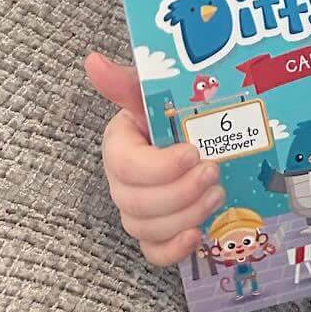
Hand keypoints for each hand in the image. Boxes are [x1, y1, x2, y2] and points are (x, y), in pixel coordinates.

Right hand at [85, 52, 223, 265]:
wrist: (195, 133)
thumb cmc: (172, 112)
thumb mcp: (156, 94)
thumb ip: (127, 82)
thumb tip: (93, 59)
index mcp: (120, 145)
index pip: (125, 165)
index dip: (159, 166)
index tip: (193, 152)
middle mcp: (122, 181)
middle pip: (135, 202)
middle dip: (179, 192)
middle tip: (213, 172)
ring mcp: (137, 209)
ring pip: (146, 228)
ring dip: (185, 215)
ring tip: (217, 193)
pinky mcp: (155, 231)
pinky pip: (153, 252)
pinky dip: (173, 250)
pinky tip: (197, 237)